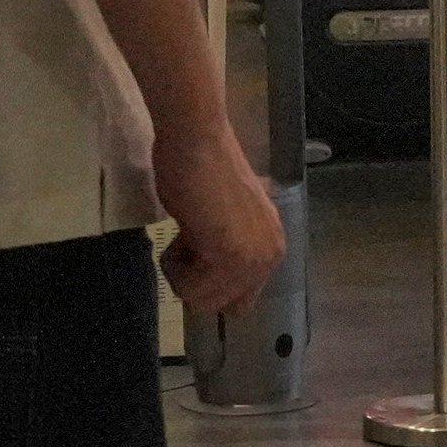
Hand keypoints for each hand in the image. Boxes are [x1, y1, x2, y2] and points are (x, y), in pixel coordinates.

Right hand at [152, 118, 284, 317]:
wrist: (197, 141)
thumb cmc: (203, 169)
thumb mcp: (227, 218)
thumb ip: (230, 246)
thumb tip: (211, 272)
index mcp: (272, 246)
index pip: (241, 298)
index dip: (210, 281)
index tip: (197, 249)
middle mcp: (270, 257)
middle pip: (221, 305)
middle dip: (195, 280)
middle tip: (190, 237)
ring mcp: (252, 261)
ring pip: (202, 301)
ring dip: (182, 272)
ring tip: (187, 229)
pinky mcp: (228, 260)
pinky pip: (190, 290)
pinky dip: (174, 266)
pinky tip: (183, 230)